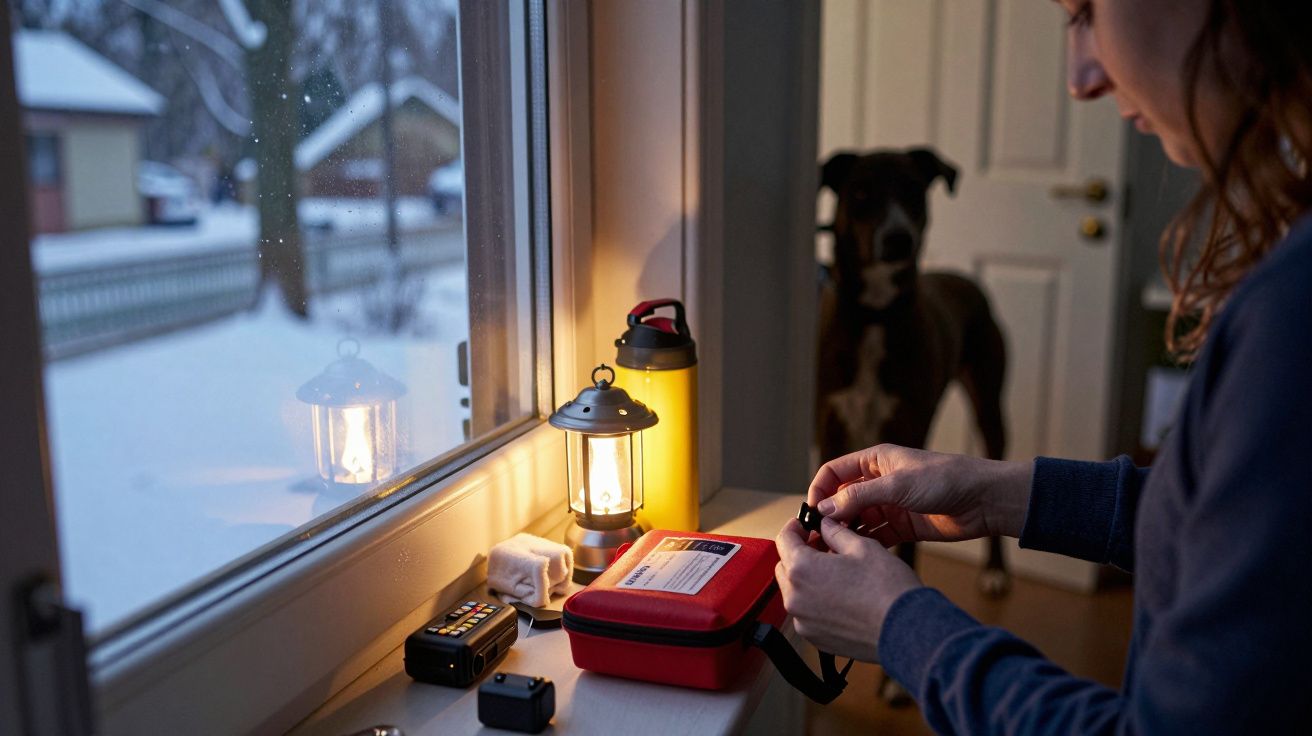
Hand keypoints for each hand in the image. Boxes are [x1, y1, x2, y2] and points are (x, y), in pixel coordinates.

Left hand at [775, 516, 920, 661]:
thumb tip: (826, 525)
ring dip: (807, 578)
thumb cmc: (887, 589)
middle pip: (785, 567)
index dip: (794, 527)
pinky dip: (815, 602)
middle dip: (799, 554)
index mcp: (802, 570)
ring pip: (794, 592)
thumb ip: (835, 533)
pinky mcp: (815, 638)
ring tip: (835, 572)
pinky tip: (839, 596)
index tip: (804, 525)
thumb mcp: (862, 547)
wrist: (905, 632)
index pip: (784, 540)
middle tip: (823, 547)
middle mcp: (796, 598)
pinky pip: (806, 613)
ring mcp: (804, 621)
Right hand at [808, 444, 1032, 543]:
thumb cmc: (945, 479)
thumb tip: (823, 511)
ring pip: (857, 520)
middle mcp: (879, 482)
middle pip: (842, 499)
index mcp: (875, 461)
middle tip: (816, 538)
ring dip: (845, 533)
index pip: (834, 473)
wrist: (984, 500)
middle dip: (829, 517)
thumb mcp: (897, 485)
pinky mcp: (902, 526)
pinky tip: (856, 555)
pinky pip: (875, 536)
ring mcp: (890, 505)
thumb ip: (859, 497)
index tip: (810, 513)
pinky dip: (864, 544)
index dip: (819, 490)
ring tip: (833, 551)